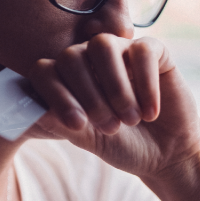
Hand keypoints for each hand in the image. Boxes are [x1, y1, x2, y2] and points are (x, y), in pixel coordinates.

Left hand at [23, 35, 199, 186]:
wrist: (166, 154)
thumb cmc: (123, 145)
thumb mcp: (88, 140)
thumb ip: (61, 124)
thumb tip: (33, 110)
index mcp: (67, 79)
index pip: (45, 71)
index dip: (56, 95)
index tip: (76, 124)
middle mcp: (89, 59)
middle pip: (72, 56)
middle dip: (89, 96)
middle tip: (110, 127)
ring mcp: (120, 51)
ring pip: (103, 46)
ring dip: (115, 87)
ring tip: (130, 120)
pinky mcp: (153, 51)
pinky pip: (142, 51)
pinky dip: (146, 84)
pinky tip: (151, 113)